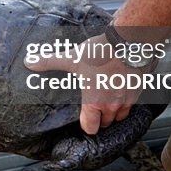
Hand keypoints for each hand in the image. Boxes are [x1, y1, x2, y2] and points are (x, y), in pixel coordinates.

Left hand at [25, 33, 145, 134]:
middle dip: (100, 118)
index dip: (86, 125)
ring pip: (122, 115)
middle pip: (106, 123)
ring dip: (116, 111)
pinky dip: (128, 97)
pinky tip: (122, 86)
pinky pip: (134, 101)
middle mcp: (113, 105)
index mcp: (95, 102)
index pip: (90, 128)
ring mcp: (128, 99)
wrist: (130, 42)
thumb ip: (50, 62)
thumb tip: (29, 62)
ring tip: (108, 98)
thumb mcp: (71, 57)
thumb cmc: (102, 53)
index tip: (83, 119)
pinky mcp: (140, 89)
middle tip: (94, 106)